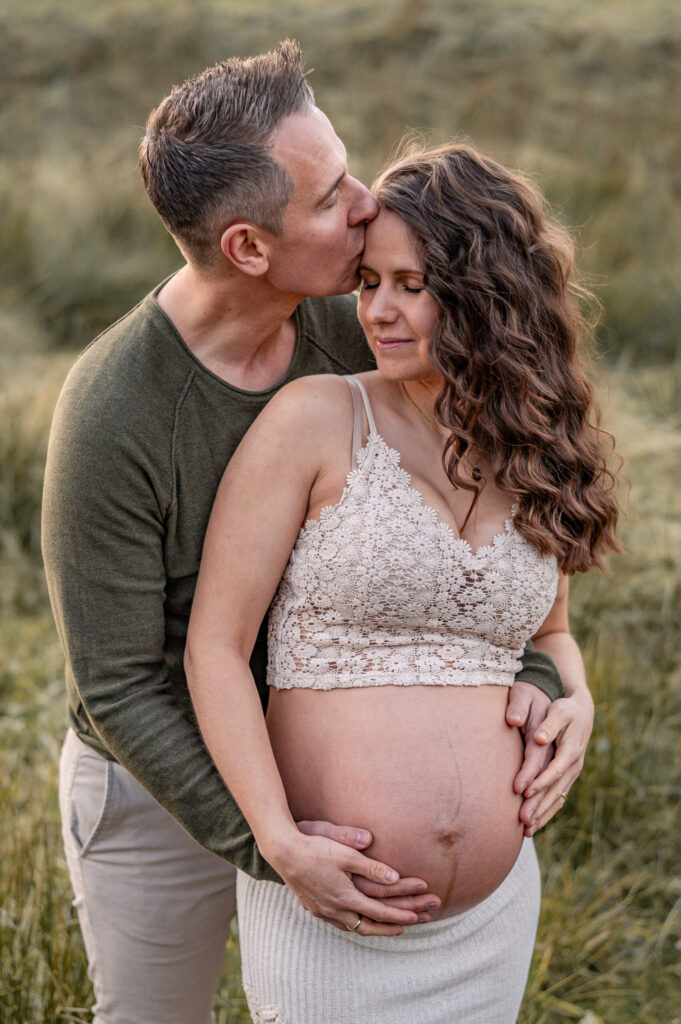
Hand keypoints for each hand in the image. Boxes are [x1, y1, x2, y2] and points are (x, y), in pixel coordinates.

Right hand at [270, 828, 436, 935]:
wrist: (283, 852)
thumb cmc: (315, 848)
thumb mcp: (345, 854)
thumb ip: (370, 866)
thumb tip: (395, 876)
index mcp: (345, 897)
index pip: (379, 912)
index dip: (399, 916)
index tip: (415, 918)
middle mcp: (335, 909)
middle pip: (368, 927)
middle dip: (390, 928)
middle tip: (408, 928)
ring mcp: (323, 910)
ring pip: (352, 928)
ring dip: (373, 928)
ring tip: (387, 928)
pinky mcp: (314, 907)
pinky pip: (339, 923)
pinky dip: (354, 924)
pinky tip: (356, 920)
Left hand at [509, 687, 593, 835]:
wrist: (581, 711)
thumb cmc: (566, 709)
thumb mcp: (559, 710)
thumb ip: (550, 724)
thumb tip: (540, 738)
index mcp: (571, 750)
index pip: (555, 769)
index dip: (541, 782)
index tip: (524, 793)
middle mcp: (574, 765)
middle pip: (556, 790)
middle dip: (540, 807)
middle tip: (523, 822)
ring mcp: (572, 773)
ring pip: (558, 798)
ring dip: (543, 815)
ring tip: (527, 831)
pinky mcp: (567, 777)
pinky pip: (558, 798)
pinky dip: (547, 812)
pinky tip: (536, 824)